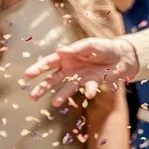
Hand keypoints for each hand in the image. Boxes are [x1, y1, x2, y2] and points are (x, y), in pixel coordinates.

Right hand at [23, 36, 137, 105]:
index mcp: (66, 57)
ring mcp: (80, 78)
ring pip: (67, 88)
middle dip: (42, 88)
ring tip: (55, 103)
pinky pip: (89, 88)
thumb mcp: (90, 45)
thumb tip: (59, 51)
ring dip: (61, 95)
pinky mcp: (93, 83)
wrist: (122, 56)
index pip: (48, 63)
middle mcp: (70, 69)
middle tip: (32, 97)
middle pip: (52, 79)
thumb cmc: (103, 47)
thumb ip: (75, 49)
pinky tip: (89, 94)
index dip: (37, 69)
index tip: (26, 76)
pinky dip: (89, 90)